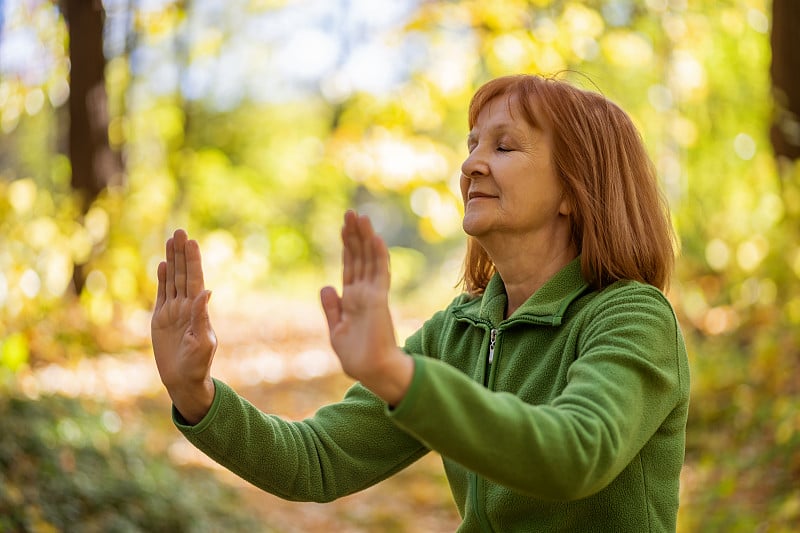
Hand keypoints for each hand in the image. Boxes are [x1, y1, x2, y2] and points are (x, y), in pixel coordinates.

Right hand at [151, 229, 216, 423]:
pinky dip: (162, 279)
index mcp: (198, 310)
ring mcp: (173, 311)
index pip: (194, 279)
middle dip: (181, 253)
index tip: (192, 241)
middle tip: (180, 231)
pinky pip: (161, 294)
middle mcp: (186, 306)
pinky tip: (162, 264)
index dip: (193, 261)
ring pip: (172, 280)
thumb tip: (207, 292)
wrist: (183, 381)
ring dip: (171, 260)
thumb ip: (202, 317)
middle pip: (182, 274)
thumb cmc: (198, 365)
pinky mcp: (160, 319)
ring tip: (171, 240)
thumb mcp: (203, 342)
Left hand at [320, 211, 412, 404]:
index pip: (350, 265)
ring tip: (362, 217)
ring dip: (366, 238)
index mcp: (353, 298)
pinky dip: (378, 256)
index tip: (344, 226)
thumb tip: (326, 286)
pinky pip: (380, 274)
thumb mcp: (336, 329)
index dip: (347, 245)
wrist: (371, 370)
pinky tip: (376, 239)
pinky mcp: (379, 300)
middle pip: (359, 257)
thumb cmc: (356, 355)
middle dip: (355, 235)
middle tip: (352, 212)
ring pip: (370, 260)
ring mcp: (373, 294)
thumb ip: (332, 307)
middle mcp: (364, 292)